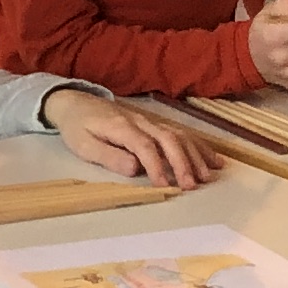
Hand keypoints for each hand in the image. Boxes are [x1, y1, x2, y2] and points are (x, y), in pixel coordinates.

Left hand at [38, 88, 213, 188]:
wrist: (75, 102)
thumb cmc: (78, 127)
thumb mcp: (84, 145)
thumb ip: (109, 156)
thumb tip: (133, 169)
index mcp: (122, 127)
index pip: (145, 146)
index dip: (156, 166)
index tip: (164, 185)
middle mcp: (141, 121)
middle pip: (168, 139)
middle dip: (182, 162)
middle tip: (191, 185)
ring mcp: (150, 121)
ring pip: (179, 135)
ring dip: (195, 155)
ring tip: (207, 176)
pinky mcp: (155, 123)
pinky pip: (181, 132)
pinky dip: (198, 146)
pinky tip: (212, 159)